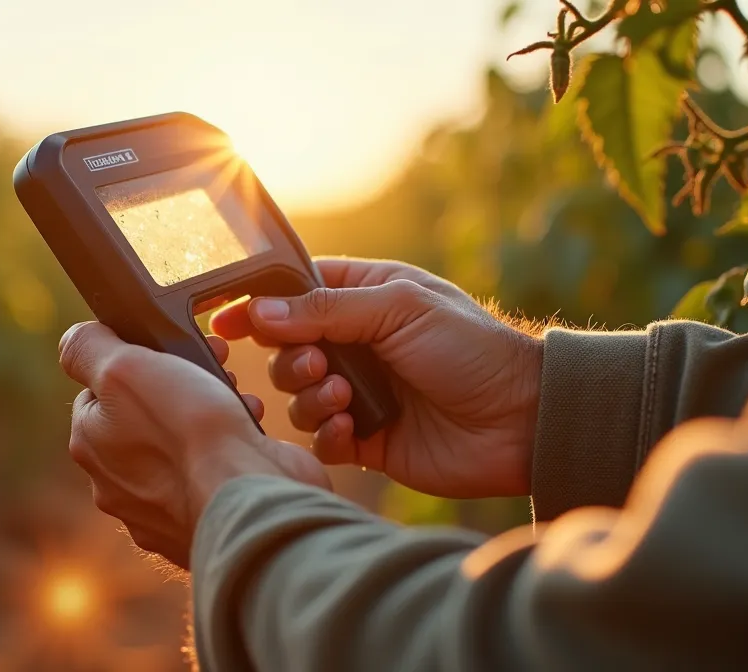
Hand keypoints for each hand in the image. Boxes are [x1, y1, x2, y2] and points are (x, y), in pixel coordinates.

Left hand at [58, 322, 330, 567]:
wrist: (248, 500)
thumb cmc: (189, 432)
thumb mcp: (124, 368)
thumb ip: (89, 349)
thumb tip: (75, 339)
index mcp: (91, 445)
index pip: (99, 389)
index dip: (135, 360)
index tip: (170, 351)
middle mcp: (117, 484)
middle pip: (143, 416)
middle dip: (177, 387)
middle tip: (212, 368)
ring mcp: (160, 510)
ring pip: (181, 445)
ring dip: (210, 415)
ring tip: (233, 400)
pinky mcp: (203, 521)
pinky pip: (212, 474)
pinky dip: (230, 451)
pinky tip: (248, 438)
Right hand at [211, 257, 542, 497]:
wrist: (520, 419)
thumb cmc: (471, 348)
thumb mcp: (398, 308)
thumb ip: (326, 309)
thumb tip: (260, 312)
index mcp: (365, 297)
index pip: (295, 294)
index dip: (261, 306)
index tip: (227, 321)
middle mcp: (356, 344)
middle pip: (286, 348)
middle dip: (293, 359)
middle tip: (322, 365)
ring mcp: (359, 392)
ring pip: (297, 395)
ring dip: (312, 397)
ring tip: (347, 399)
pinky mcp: (366, 439)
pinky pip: (320, 438)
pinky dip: (327, 434)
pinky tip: (354, 429)